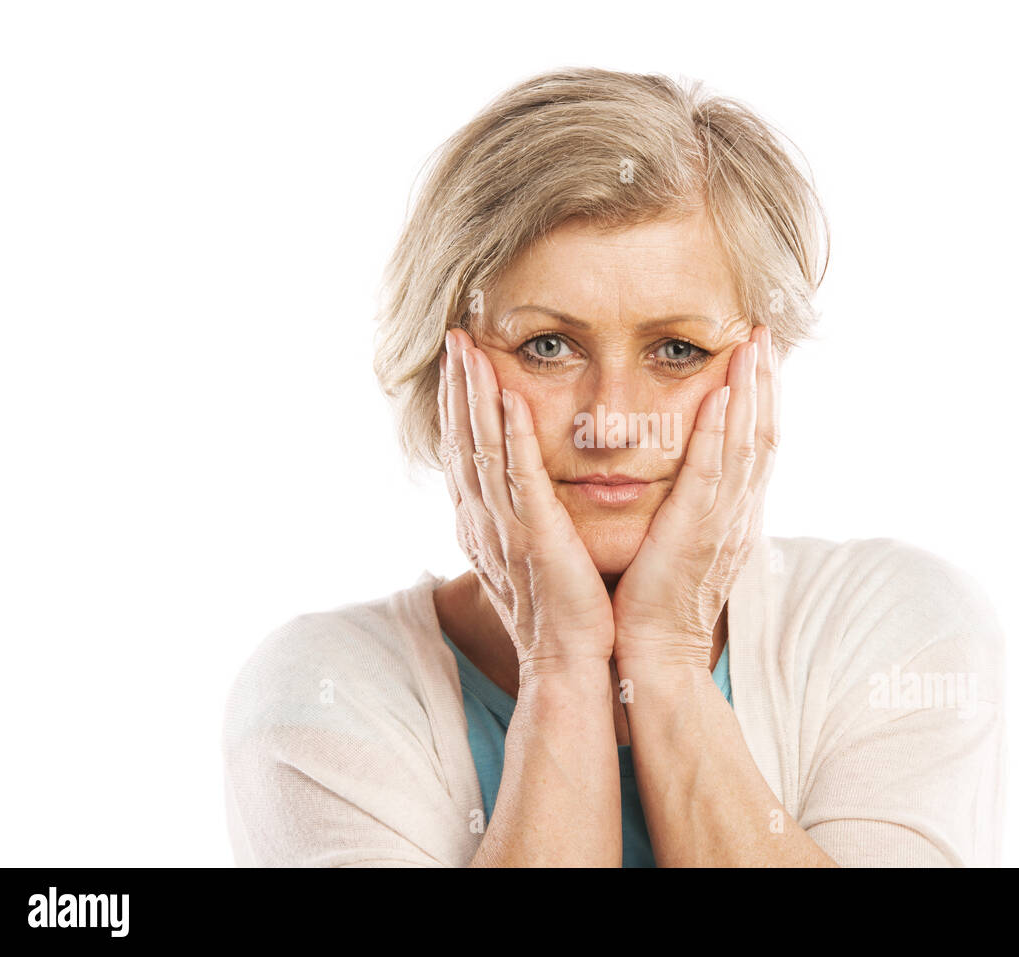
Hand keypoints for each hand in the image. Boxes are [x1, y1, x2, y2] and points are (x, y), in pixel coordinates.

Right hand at [439, 328, 615, 675]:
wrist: (566, 666)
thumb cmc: (558, 615)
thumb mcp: (530, 559)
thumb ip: (521, 522)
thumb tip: (519, 498)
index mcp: (483, 526)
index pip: (463, 454)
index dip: (456, 407)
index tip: (456, 364)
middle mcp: (483, 522)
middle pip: (462, 441)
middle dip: (456, 387)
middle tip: (453, 337)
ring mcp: (506, 529)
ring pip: (483, 448)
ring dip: (474, 396)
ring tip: (469, 349)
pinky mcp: (535, 537)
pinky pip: (519, 477)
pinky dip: (512, 434)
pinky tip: (508, 397)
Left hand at [610, 324, 779, 668]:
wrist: (658, 655)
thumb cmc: (660, 602)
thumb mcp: (687, 546)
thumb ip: (695, 509)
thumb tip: (694, 477)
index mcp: (736, 516)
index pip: (758, 445)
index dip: (762, 399)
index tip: (759, 356)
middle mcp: (739, 514)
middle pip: (763, 435)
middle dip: (765, 382)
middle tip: (763, 333)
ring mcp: (723, 524)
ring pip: (748, 446)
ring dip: (751, 392)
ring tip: (751, 346)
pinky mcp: (695, 535)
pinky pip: (711, 474)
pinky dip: (720, 433)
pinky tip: (722, 396)